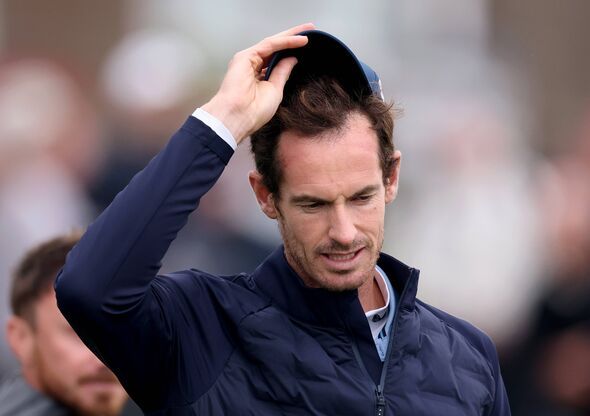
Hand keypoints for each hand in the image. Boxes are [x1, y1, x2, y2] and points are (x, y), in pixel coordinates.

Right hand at [202, 23, 314, 143]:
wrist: (239, 117)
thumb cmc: (254, 111)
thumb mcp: (276, 89)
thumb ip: (282, 72)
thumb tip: (292, 59)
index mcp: (258, 76)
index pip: (277, 58)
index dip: (291, 51)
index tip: (308, 46)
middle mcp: (252, 66)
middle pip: (275, 48)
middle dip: (293, 38)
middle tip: (310, 29)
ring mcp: (248, 60)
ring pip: (273, 43)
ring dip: (291, 36)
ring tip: (308, 30)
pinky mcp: (246, 56)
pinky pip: (269, 45)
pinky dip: (285, 41)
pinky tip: (299, 40)